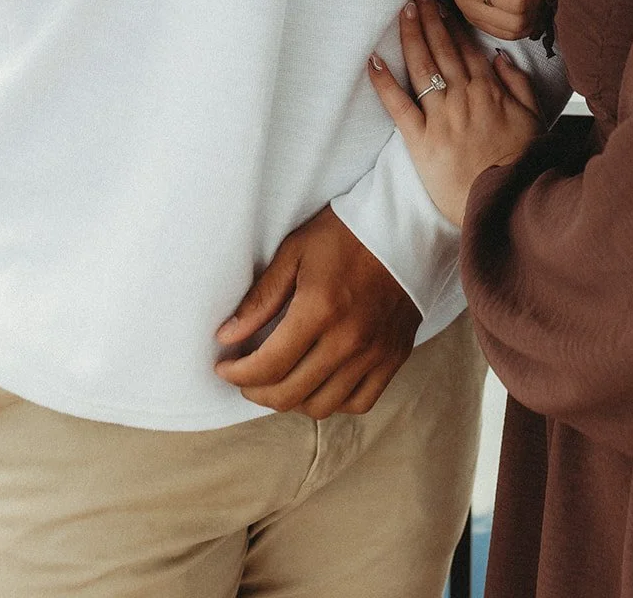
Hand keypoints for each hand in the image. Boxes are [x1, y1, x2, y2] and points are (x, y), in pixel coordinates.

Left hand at [213, 206, 420, 417]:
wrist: (408, 225)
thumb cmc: (348, 232)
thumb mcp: (296, 251)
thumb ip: (261, 298)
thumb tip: (227, 337)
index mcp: (320, 309)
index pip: (267, 365)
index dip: (236, 373)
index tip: (224, 366)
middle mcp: (348, 339)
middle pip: (290, 394)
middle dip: (255, 391)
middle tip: (244, 376)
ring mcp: (375, 353)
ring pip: (322, 405)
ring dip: (292, 401)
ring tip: (279, 380)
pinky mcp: (394, 357)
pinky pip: (360, 402)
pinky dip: (334, 402)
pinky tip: (319, 384)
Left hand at [369, 0, 541, 225]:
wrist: (507, 201)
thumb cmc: (521, 163)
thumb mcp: (532, 118)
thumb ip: (518, 84)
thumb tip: (500, 55)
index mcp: (489, 90)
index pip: (465, 47)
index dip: (451, 21)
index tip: (441, 0)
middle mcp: (463, 96)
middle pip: (442, 48)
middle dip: (429, 16)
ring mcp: (441, 116)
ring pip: (422, 66)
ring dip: (411, 35)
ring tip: (403, 9)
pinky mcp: (421, 140)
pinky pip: (399, 105)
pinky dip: (384, 82)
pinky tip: (372, 60)